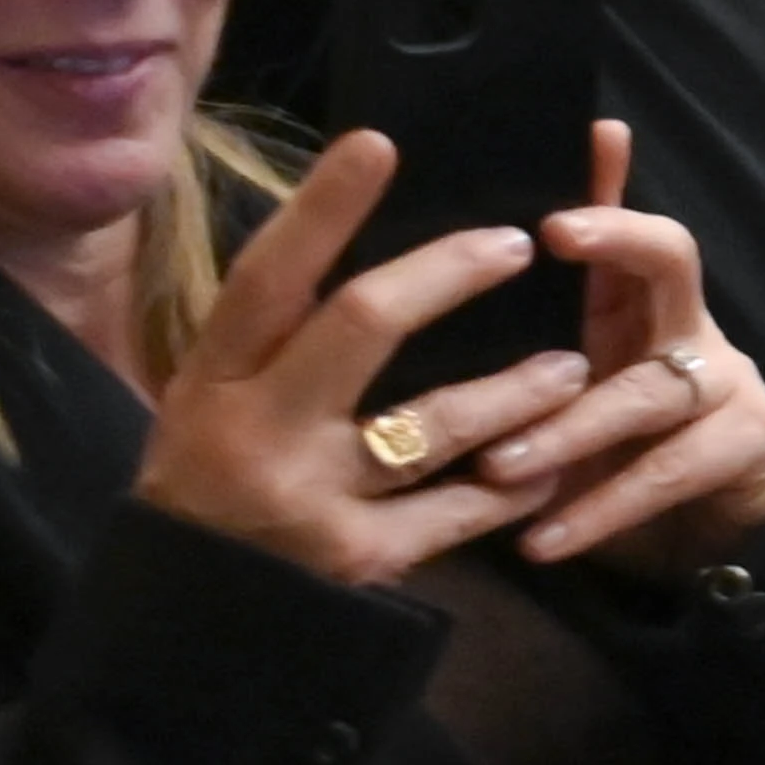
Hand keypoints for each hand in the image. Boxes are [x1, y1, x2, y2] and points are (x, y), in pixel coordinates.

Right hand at [132, 134, 603, 588]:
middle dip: (445, 274)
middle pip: (361, 324)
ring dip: (513, 390)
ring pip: (434, 424)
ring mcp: (310, 494)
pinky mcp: (359, 559)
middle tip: (516, 244)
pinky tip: (551, 468)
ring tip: (570, 364)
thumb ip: (277, 343)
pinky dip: (509, 487)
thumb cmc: (213, 485)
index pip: (268, 275)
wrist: (193, 620)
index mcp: (214, 378)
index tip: (378, 143)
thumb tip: (357, 242)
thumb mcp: (214, 405)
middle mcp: (257, 426)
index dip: (323, 207)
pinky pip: (458, 512)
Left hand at [474, 124, 764, 573]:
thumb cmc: (623, 426)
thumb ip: (556, 295)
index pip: (633, 222)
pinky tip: (540, 540)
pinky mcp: (745, 449)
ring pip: (650, 391)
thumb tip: (528, 197)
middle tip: (550, 239)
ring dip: (573, 427)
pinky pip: (667, 474)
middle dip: (617, 244)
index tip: (552, 210)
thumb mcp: (583, 358)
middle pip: (672, 264)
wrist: (715, 518)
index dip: (608, 208)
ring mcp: (726, 385)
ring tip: (502, 465)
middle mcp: (690, 324)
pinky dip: (599, 509)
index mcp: (643, 296)